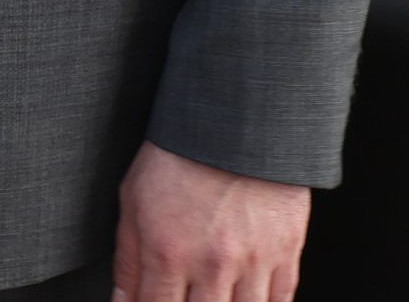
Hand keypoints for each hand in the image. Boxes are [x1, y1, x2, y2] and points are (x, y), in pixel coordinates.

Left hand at [112, 140, 308, 301]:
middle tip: (185, 295)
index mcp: (168, 252)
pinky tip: (247, 299)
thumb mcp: (133, 200)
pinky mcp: (285, 254)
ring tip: (212, 296)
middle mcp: (211, 264)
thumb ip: (128, 258)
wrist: (235, 124)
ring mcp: (252, 263)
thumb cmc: (180, 156)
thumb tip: (122, 298)